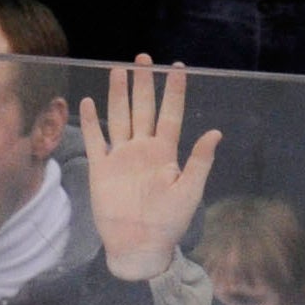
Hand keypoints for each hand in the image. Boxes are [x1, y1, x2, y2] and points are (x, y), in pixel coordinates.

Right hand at [77, 57, 216, 284]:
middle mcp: (143, 148)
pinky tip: (89, 102)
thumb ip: (199, 161)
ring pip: (119, 118)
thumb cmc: (168, 222)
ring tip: (118, 70)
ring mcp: (121, 157)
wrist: (138, 246)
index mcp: (166, 151)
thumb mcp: (190, 191)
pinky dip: (92, 122)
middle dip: (144, 83)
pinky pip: (95, 141)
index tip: (177, 67)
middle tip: (143, 58)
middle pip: (143, 108)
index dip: (174, 91)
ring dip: (118, 95)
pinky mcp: (101, 169)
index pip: (171, 113)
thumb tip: (215, 133)